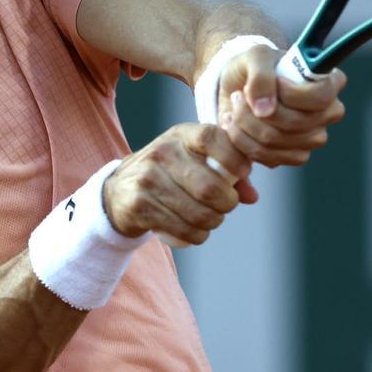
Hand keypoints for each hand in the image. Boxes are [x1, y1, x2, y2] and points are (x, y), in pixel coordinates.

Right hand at [102, 124, 251, 245]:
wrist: (119, 190)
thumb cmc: (169, 173)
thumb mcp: (194, 160)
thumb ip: (228, 172)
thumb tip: (251, 196)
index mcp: (180, 135)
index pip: (211, 137)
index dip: (233, 157)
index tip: (241, 173)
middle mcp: (162, 153)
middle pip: (209, 186)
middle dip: (227, 204)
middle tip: (225, 206)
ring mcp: (148, 179)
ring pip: (199, 214)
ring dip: (212, 223)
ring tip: (210, 219)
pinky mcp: (140, 205)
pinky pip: (183, 229)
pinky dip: (196, 235)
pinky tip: (193, 230)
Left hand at [217, 46, 345, 199]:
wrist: (239, 87)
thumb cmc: (255, 67)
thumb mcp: (255, 57)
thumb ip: (261, 76)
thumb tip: (265, 109)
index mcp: (329, 83)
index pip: (321, 96)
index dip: (291, 94)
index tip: (272, 83)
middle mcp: (327, 113)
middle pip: (294, 122)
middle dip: (256, 110)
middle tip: (238, 95)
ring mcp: (313, 137)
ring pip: (275, 141)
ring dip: (245, 124)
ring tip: (234, 108)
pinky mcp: (294, 155)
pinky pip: (268, 156)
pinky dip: (243, 142)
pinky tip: (236, 125)